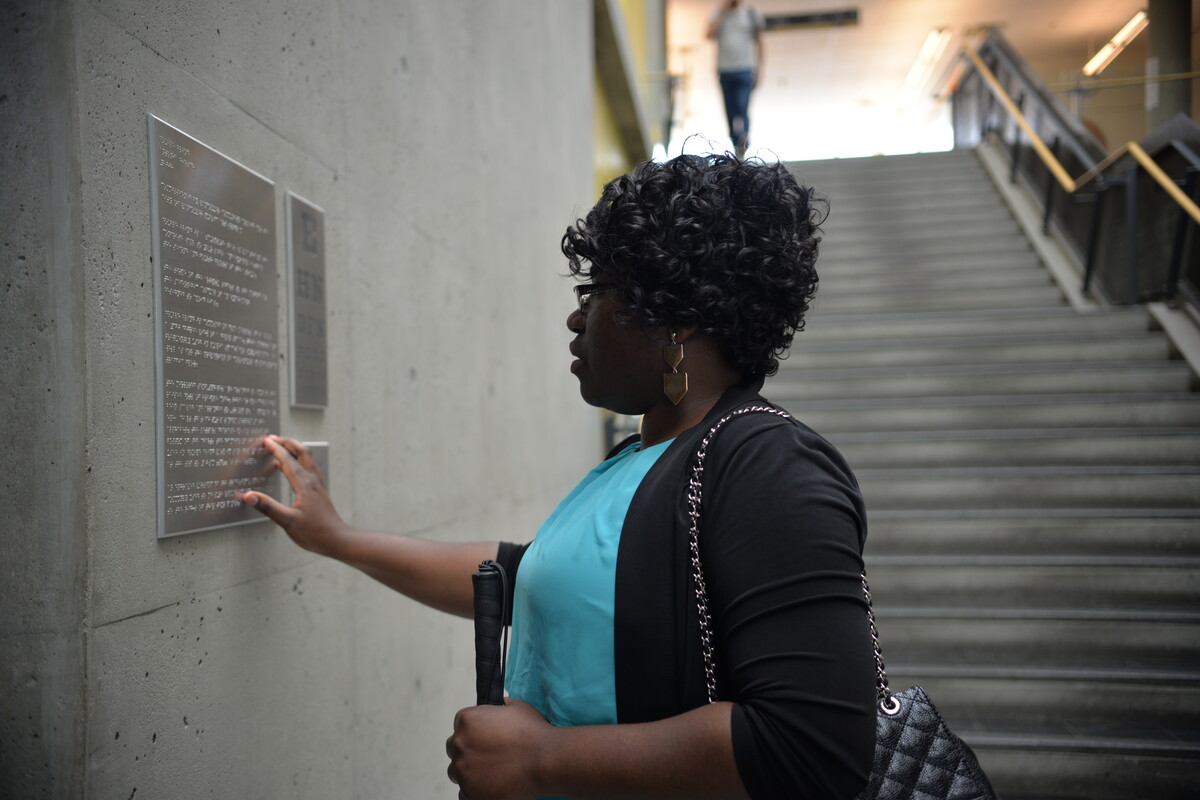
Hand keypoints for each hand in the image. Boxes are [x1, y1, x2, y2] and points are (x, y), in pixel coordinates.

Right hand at [238, 435, 347, 556]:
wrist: (337, 540)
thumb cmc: (316, 532)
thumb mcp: (287, 521)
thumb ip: (268, 507)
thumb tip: (248, 496)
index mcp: (304, 484)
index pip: (288, 460)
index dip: (276, 449)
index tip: (266, 440)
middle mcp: (312, 481)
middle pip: (302, 452)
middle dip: (287, 442)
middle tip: (272, 438)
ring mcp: (317, 485)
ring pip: (307, 459)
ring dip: (294, 449)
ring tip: (280, 447)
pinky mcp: (318, 491)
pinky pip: (307, 469)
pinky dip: (297, 461)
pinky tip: (287, 469)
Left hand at [446, 699, 552, 799]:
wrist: (546, 760)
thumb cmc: (534, 732)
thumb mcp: (516, 707)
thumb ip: (498, 706)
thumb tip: (496, 707)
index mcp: (467, 720)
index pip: (461, 725)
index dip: (475, 731)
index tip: (487, 738)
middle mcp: (459, 744)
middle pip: (455, 748)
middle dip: (469, 751)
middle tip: (490, 755)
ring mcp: (463, 770)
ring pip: (457, 771)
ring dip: (470, 771)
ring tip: (493, 771)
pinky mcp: (469, 793)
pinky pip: (464, 793)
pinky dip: (476, 791)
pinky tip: (494, 784)